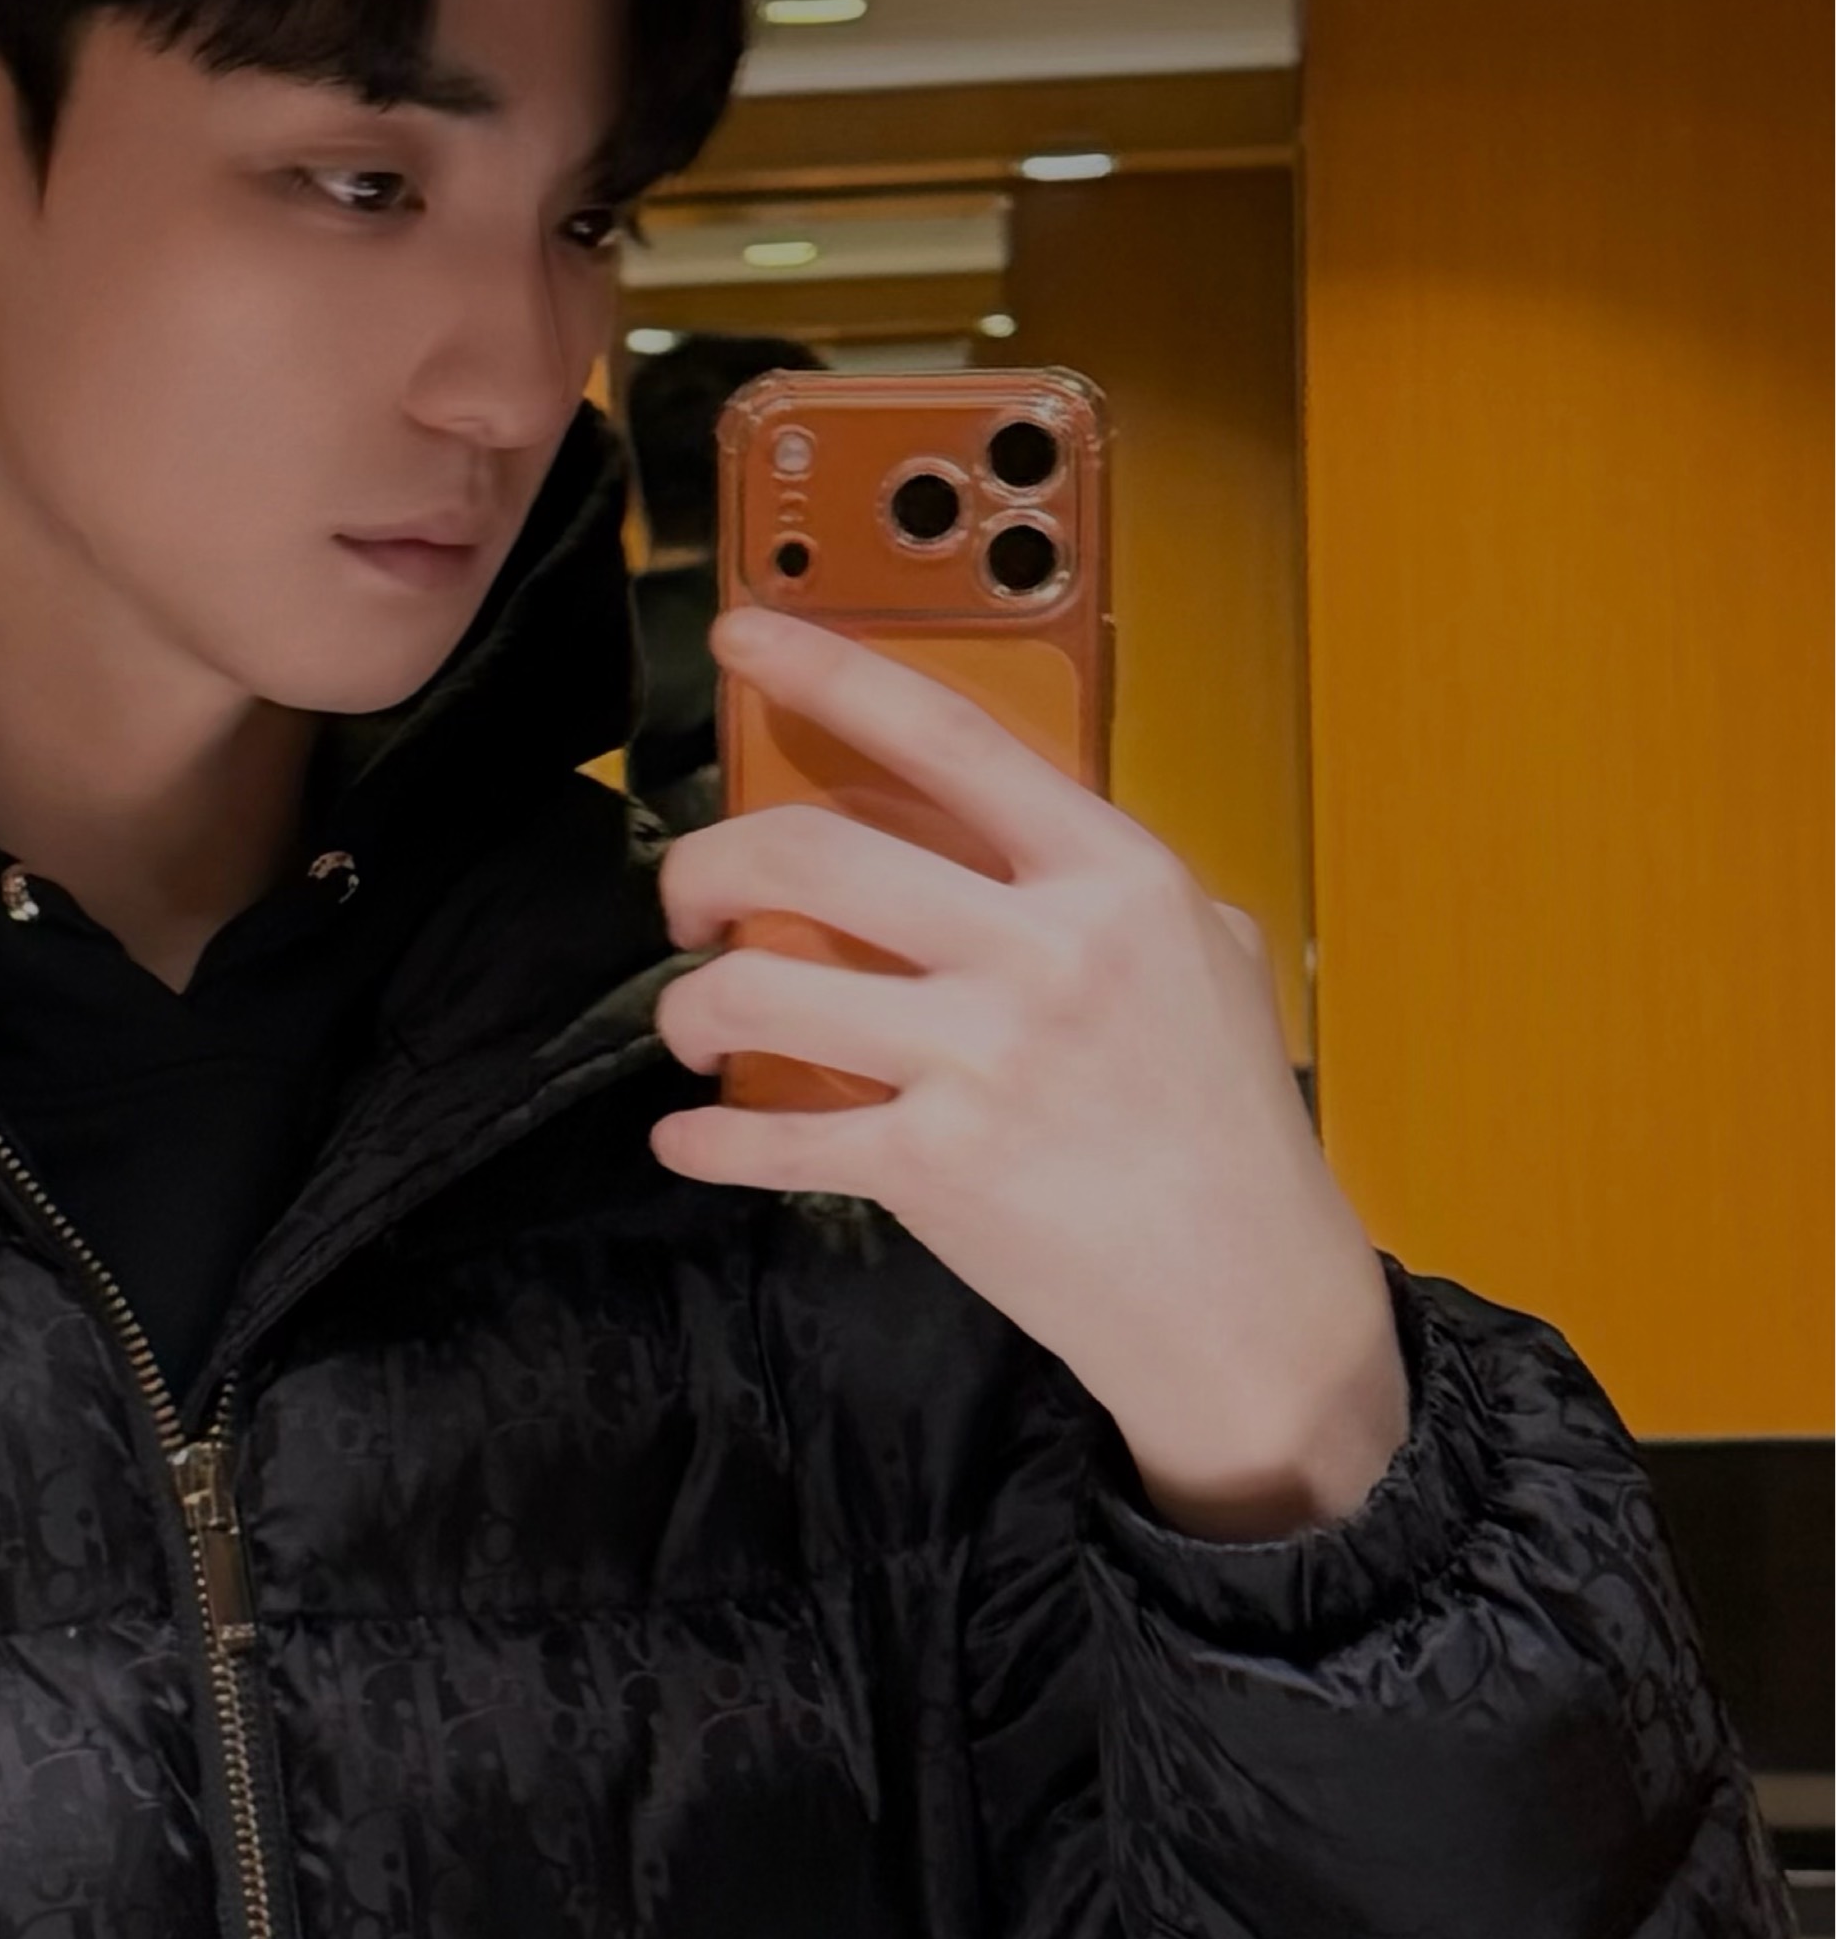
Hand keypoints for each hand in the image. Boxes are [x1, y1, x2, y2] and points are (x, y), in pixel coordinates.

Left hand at [651, 601, 1404, 1538]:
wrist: (1251, 1305)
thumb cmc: (1223, 1127)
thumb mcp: (1199, 956)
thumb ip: (1088, 881)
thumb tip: (959, 820)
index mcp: (1112, 878)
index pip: (944, 735)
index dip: (826, 669)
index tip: (742, 633)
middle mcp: (1043, 954)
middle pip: (805, 852)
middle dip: (703, 864)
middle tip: (687, 896)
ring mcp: (983, 1061)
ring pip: (756, 986)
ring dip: (689, 1002)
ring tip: (693, 1021)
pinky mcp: (934, 1168)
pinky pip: (768, 1133)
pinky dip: (707, 1136)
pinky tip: (693, 1135)